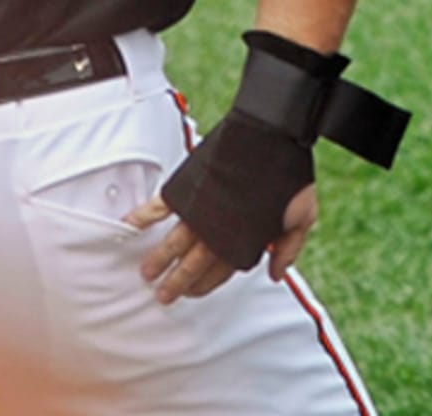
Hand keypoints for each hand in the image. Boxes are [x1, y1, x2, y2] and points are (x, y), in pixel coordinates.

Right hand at [126, 179, 320, 303]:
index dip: (206, 285)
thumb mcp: (303, 217)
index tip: (194, 292)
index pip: (220, 273)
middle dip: (176, 284)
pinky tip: (128, 229)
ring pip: (172, 245)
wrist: (273, 134)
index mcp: (244, 242)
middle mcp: (217, 232)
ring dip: (158, 262)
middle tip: (163, 296)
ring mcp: (199, 212)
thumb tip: (276, 275)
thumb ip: (289, 249)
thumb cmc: (290, 174)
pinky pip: (158, 209)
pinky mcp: (186, 189)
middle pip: (191, 266)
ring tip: (145, 275)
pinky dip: (141, 219)